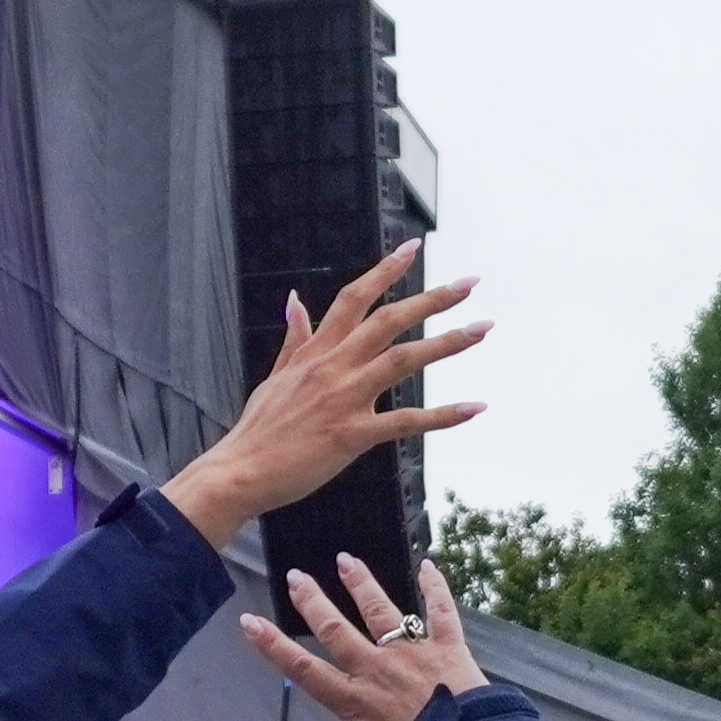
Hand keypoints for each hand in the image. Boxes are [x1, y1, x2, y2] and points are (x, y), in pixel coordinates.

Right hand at [160, 251, 487, 548]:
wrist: (239, 472)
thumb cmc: (257, 431)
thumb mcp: (274, 376)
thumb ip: (294, 339)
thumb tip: (296, 302)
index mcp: (316, 352)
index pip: (354, 298)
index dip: (385, 270)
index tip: (412, 248)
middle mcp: (333, 367)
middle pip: (389, 320)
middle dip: (432, 299)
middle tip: (469, 284)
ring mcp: (344, 398)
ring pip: (404, 360)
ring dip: (448, 343)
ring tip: (482, 329)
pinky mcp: (352, 434)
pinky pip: (406, 422)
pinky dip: (444, 415)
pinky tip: (474, 408)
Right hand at [242, 558, 486, 720]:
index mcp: (355, 700)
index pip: (304, 668)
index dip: (273, 645)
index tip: (250, 621)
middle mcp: (378, 669)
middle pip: (336, 629)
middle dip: (312, 600)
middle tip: (294, 576)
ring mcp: (413, 655)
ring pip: (381, 610)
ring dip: (361, 583)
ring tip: (345, 560)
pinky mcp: (449, 649)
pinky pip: (441, 612)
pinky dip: (435, 587)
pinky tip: (428, 565)